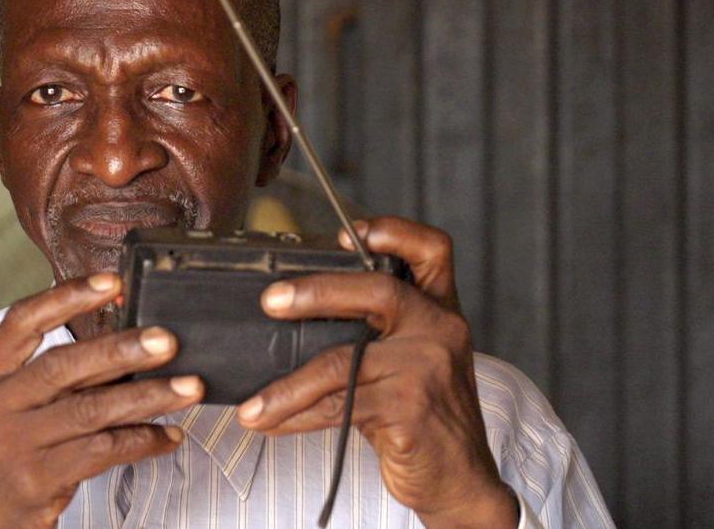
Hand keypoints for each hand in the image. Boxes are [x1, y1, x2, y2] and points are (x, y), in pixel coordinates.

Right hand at [0, 273, 203, 527]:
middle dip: (121, 349)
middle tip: (166, 340)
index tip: (112, 282)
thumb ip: (42, 377)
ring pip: (91, 410)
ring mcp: (14, 445)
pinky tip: (167, 436)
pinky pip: (102, 451)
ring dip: (147, 396)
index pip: (22, 321)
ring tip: (189, 386)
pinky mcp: (37, 481)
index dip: (67, 296)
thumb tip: (120, 346)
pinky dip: (142, 441)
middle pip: (63, 364)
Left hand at [236, 217, 517, 527]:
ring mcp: (427, 371)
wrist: (462, 480)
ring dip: (287, 387)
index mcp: (440, 311)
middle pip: (378, 291)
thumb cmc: (428, 415)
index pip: (432, 251)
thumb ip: (380, 330)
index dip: (395, 232)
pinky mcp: (409, 411)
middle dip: (317, 291)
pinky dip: (295, 416)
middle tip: (270, 301)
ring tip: (251, 405)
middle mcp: (440, 331)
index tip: (347, 234)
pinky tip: (270, 422)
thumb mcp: (416, 360)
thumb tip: (298, 309)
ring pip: (342, 364)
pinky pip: (337, 406)